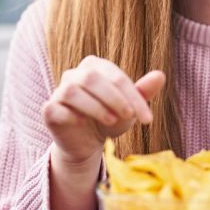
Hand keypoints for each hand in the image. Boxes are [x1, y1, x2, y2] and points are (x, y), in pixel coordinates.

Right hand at [42, 56, 165, 166]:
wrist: (87, 143)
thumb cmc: (109, 119)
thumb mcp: (129, 108)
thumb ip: (142, 92)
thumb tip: (161, 75)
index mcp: (95, 67)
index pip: (115, 76)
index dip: (133, 96)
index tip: (148, 119)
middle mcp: (73, 75)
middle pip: (91, 78)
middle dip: (114, 98)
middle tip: (129, 117)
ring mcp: (59, 92)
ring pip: (72, 91)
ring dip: (94, 106)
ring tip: (111, 121)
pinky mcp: (49, 110)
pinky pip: (55, 108)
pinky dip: (70, 115)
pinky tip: (82, 123)